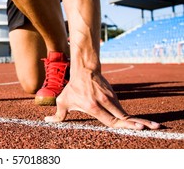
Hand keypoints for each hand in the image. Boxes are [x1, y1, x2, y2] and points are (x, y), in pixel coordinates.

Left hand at [45, 70, 160, 129]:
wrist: (84, 69)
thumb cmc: (72, 87)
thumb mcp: (63, 100)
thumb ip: (57, 115)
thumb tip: (47, 120)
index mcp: (93, 106)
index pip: (111, 120)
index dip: (124, 125)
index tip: (137, 128)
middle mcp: (104, 102)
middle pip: (123, 117)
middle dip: (137, 123)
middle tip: (151, 128)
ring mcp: (110, 98)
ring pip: (124, 112)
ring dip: (137, 119)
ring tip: (152, 126)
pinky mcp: (114, 95)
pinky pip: (121, 108)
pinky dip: (128, 116)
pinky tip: (136, 121)